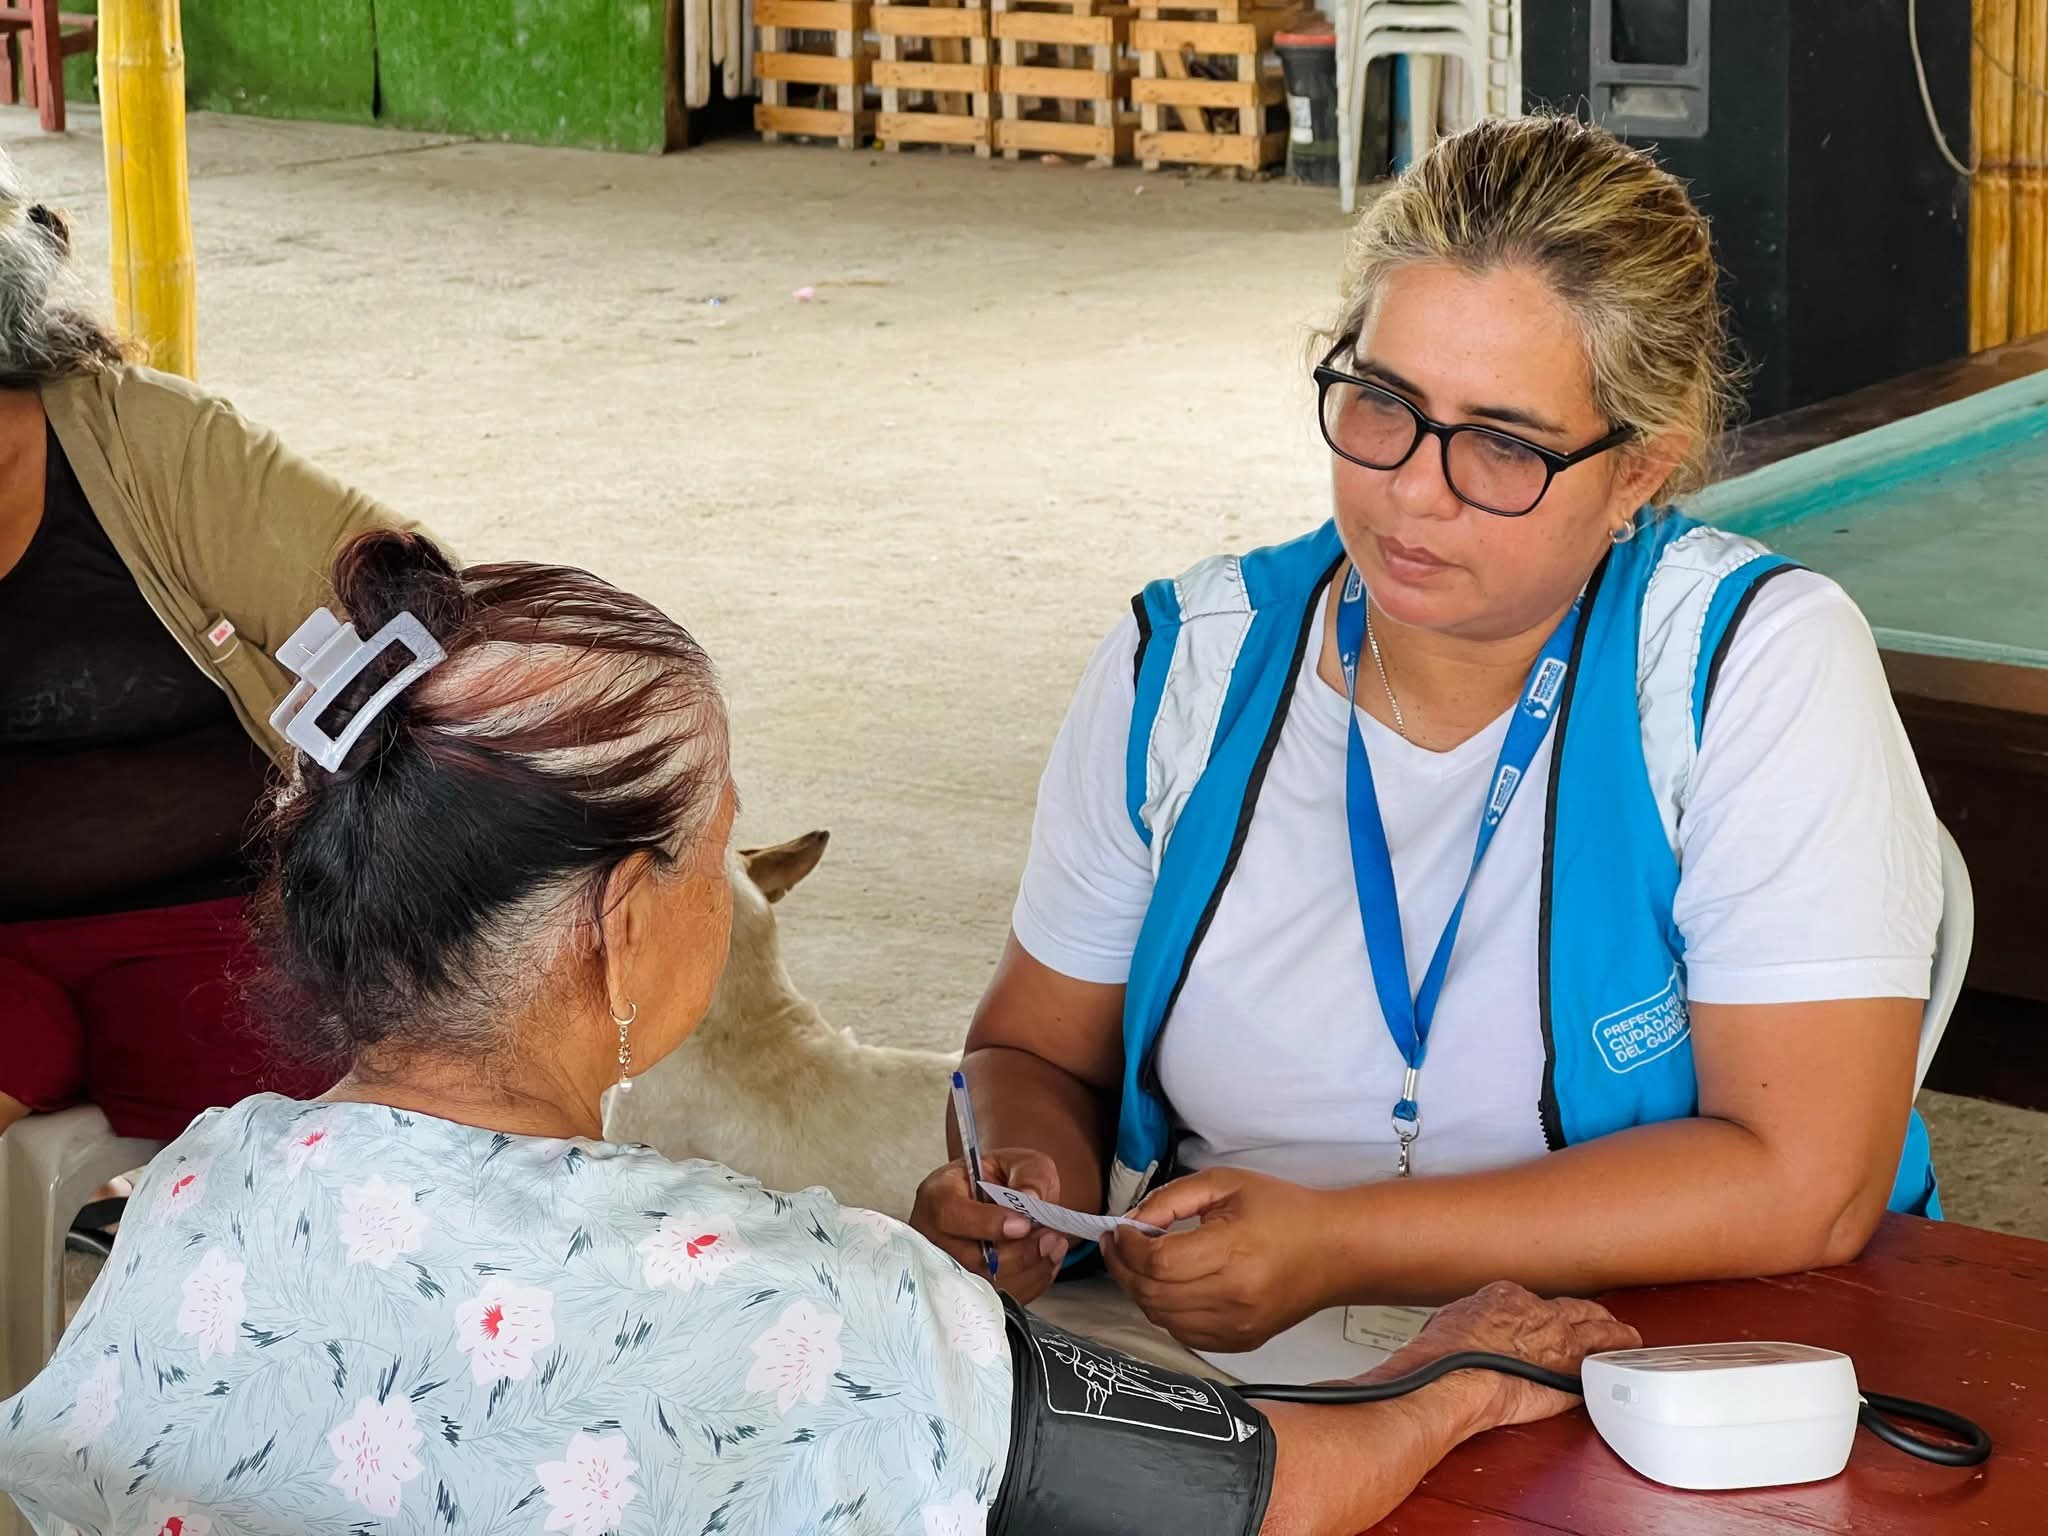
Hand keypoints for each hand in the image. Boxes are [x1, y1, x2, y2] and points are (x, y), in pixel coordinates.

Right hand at [908, 1149, 1070, 1303]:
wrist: (993, 1199)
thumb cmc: (1000, 1178)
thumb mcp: (1018, 1161)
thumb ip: (1029, 1175)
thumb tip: (1032, 1198)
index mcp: (937, 1195)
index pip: (951, 1214)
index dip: (989, 1223)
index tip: (1025, 1223)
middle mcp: (933, 1238)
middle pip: (971, 1259)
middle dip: (1020, 1252)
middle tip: (1051, 1236)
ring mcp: (947, 1271)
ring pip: (989, 1286)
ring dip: (1031, 1269)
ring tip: (1054, 1245)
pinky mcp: (967, 1292)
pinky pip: (1002, 1299)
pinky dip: (1032, 1283)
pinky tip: (1047, 1261)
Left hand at [1102, 1167, 1338, 1351]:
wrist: (1335, 1251)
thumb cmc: (1286, 1211)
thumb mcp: (1226, 1183)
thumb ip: (1172, 1198)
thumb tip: (1134, 1221)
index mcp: (1232, 1252)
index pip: (1157, 1262)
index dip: (1127, 1247)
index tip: (1121, 1230)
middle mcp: (1233, 1297)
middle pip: (1152, 1295)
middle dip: (1124, 1268)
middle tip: (1119, 1245)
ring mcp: (1236, 1326)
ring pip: (1161, 1319)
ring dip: (1141, 1291)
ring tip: (1141, 1264)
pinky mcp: (1240, 1341)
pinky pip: (1182, 1334)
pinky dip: (1165, 1312)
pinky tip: (1169, 1287)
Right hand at [1373, 1281, 1641, 1432]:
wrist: (1450, 1379)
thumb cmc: (1443, 1357)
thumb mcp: (1452, 1322)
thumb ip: (1474, 1324)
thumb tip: (1471, 1334)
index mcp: (1508, 1296)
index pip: (1543, 1301)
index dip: (1552, 1313)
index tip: (1552, 1322)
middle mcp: (1539, 1314)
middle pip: (1579, 1310)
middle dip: (1594, 1317)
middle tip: (1606, 1322)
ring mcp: (1560, 1342)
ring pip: (1600, 1333)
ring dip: (1617, 1337)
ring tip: (1627, 1339)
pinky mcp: (1571, 1373)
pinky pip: (1602, 1366)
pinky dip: (1613, 1367)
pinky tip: (1620, 1368)